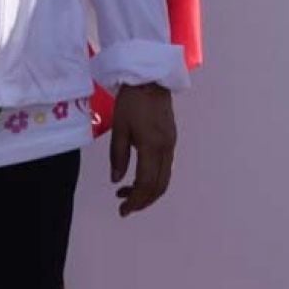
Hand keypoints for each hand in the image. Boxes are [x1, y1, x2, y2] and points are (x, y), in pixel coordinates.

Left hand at [109, 83, 176, 216]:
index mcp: (152, 146)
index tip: (122, 210)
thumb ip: (118, 156)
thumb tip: (117, 180)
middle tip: (124, 207)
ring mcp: (171, 143)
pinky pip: (165, 167)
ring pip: (164, 178)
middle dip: (143, 201)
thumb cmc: (131, 101)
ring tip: (126, 192)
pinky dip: (153, 179)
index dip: (135, 201)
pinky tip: (138, 175)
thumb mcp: (119, 128)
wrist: (150, 78)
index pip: (147, 184)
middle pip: (159, 186)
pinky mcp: (171, 138)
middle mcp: (166, 148)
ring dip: (147, 191)